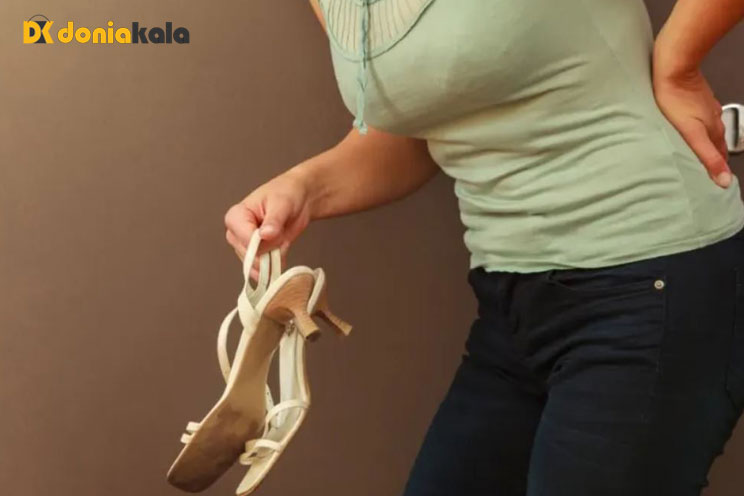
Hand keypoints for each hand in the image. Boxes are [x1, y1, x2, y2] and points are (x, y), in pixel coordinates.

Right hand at [224, 170, 311, 278]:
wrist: (299, 199)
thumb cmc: (286, 194)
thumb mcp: (282, 203)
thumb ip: (273, 220)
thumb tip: (265, 234)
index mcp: (236, 216)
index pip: (245, 240)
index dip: (264, 241)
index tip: (277, 232)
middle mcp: (236, 233)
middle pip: (251, 256)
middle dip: (272, 249)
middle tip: (281, 233)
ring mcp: (245, 246)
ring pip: (258, 265)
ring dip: (275, 256)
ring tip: (282, 238)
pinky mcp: (256, 255)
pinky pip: (263, 270)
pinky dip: (276, 265)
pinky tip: (282, 250)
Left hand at [652, 64, 731, 187]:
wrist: (675, 69)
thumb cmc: (677, 100)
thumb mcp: (692, 134)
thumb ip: (707, 157)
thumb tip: (724, 180)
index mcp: (713, 130)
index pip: (720, 154)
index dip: (719, 167)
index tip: (718, 180)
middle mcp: (714, 119)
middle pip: (716, 141)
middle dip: (714, 155)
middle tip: (709, 168)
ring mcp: (706, 106)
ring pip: (709, 128)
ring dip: (707, 140)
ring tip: (700, 150)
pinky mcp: (696, 97)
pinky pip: (700, 115)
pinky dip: (698, 125)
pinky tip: (691, 125)